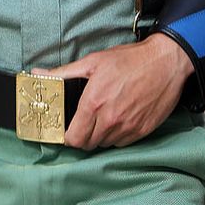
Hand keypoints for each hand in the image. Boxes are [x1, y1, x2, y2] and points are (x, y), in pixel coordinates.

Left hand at [40, 34, 193, 149]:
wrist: (166, 62)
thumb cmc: (130, 59)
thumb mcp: (93, 61)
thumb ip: (63, 73)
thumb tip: (37, 74)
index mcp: (94, 103)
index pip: (73, 138)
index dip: (67, 136)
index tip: (68, 128)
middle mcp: (110, 119)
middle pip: (87, 144)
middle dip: (82, 136)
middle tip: (84, 122)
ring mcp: (127, 127)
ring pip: (104, 144)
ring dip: (100, 135)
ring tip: (103, 117)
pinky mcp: (142, 131)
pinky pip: (122, 142)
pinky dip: (117, 135)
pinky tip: (119, 118)